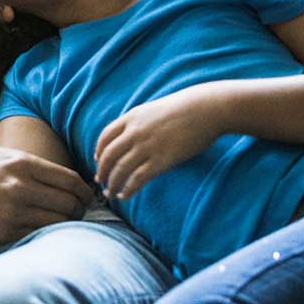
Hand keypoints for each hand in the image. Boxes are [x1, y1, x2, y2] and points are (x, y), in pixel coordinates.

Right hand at [0, 146, 94, 252]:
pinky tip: (36, 231)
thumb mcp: (1, 155)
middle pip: (70, 206)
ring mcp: (11, 214)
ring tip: (57, 223)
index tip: (85, 198)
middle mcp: (19, 188)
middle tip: (75, 214)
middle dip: (78, 212)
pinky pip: (35, 238)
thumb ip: (34, 165)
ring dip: (63, 227)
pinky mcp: (2, 235)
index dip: (85, 193)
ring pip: (57, 226)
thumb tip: (72, 182)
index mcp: (22, 164)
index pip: (72, 182)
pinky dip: (41, 236)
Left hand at [94, 89, 224, 200]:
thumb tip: (139, 134)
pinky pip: (137, 179)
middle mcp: (135, 132)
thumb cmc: (187, 108)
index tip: (97, 160)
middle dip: (102, 171)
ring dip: (112, 184)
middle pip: (108, 155)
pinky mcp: (161, 161)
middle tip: (100, 182)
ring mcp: (146, 146)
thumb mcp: (156, 109)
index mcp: (132, 117)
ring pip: (119, 170)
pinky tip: (125, 195)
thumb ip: (143, 121)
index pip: (105, 136)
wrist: (206, 108)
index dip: (99, 151)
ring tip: (110, 193)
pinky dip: (128, 190)